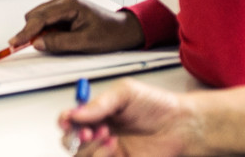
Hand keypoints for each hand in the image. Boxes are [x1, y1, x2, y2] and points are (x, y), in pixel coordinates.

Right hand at [9, 0, 145, 54]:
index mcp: (69, 4)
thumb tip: (37, 43)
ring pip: (39, 18)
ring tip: (56, 43)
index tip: (14, 43)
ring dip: (39, 32)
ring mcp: (63, 4)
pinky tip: (58, 39)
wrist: (124, 30)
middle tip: (32, 48)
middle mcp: (64, 0)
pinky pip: (47, 21)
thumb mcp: (84, 43)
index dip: (25, 32)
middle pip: (34, 15)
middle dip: (31, 32)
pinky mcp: (64, 11)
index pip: (39, 17)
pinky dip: (46, 31)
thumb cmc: (110, 34)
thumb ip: (59, 42)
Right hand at [61, 79, 199, 155]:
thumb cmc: (157, 105)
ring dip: (91, 149)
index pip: (70, 120)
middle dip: (75, 137)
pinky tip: (115, 148)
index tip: (66, 120)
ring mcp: (108, 152)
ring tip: (109, 137)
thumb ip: (100, 103)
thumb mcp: (126, 93)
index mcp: (98, 114)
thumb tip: (76, 113)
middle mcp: (99, 134)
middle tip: (90, 131)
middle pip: (70, 142)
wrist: (180, 125)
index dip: (64, 121)